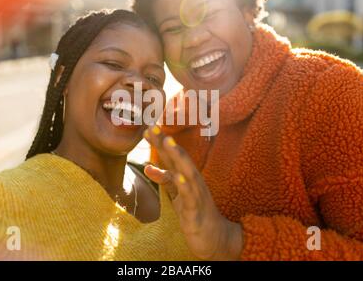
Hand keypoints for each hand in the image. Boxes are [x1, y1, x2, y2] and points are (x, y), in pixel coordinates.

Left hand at [143, 126, 243, 260]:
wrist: (215, 236)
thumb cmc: (195, 211)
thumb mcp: (176, 193)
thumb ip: (164, 179)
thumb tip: (147, 166)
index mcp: (186, 176)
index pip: (171, 155)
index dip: (160, 141)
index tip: (147, 126)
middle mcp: (193, 180)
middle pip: (179, 158)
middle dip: (166, 142)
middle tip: (153, 125)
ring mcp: (196, 194)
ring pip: (187, 172)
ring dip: (178, 156)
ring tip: (169, 142)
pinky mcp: (196, 211)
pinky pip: (191, 197)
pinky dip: (185, 186)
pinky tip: (179, 177)